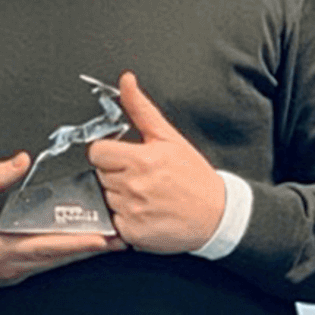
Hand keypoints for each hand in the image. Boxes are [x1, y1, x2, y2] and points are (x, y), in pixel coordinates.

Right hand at [0, 154, 118, 292]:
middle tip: (119, 239)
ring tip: (105, 241)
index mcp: (3, 248)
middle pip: (61, 257)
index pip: (50, 245)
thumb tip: (19, 161)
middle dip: (92, 248)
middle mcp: (13, 264)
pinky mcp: (10, 272)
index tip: (104, 237)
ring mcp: (13, 271)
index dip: (79, 242)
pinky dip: (61, 254)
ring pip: (54, 262)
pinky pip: (43, 263)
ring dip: (80, 252)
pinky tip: (72, 246)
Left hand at [86, 73, 223, 254]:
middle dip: (115, 174)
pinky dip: (124, 219)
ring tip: (145, 195)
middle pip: (100, 175)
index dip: (108, 153)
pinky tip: (144, 213)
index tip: (123, 157)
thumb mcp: (169, 138)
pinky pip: (113, 222)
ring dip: (119, 197)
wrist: (217, 215)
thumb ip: (141, 109)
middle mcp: (135, 185)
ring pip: (105, 198)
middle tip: (141, 177)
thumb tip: (126, 81)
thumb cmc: (194, 176)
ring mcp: (133, 211)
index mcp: (142, 159)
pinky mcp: (133, 233)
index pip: (97, 152)